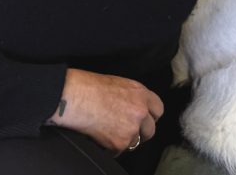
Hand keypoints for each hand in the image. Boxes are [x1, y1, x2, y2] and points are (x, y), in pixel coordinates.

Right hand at [47, 68, 163, 154]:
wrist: (76, 97)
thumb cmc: (91, 87)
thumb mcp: (120, 84)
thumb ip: (134, 97)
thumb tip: (137, 108)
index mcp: (141, 94)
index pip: (158, 109)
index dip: (150, 116)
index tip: (144, 120)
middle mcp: (141, 111)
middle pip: (151, 130)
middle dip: (141, 132)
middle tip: (127, 130)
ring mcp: (132, 128)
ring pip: (135, 142)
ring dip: (124, 140)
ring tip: (108, 131)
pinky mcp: (120, 143)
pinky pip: (119, 151)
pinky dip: (110, 148)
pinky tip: (100, 136)